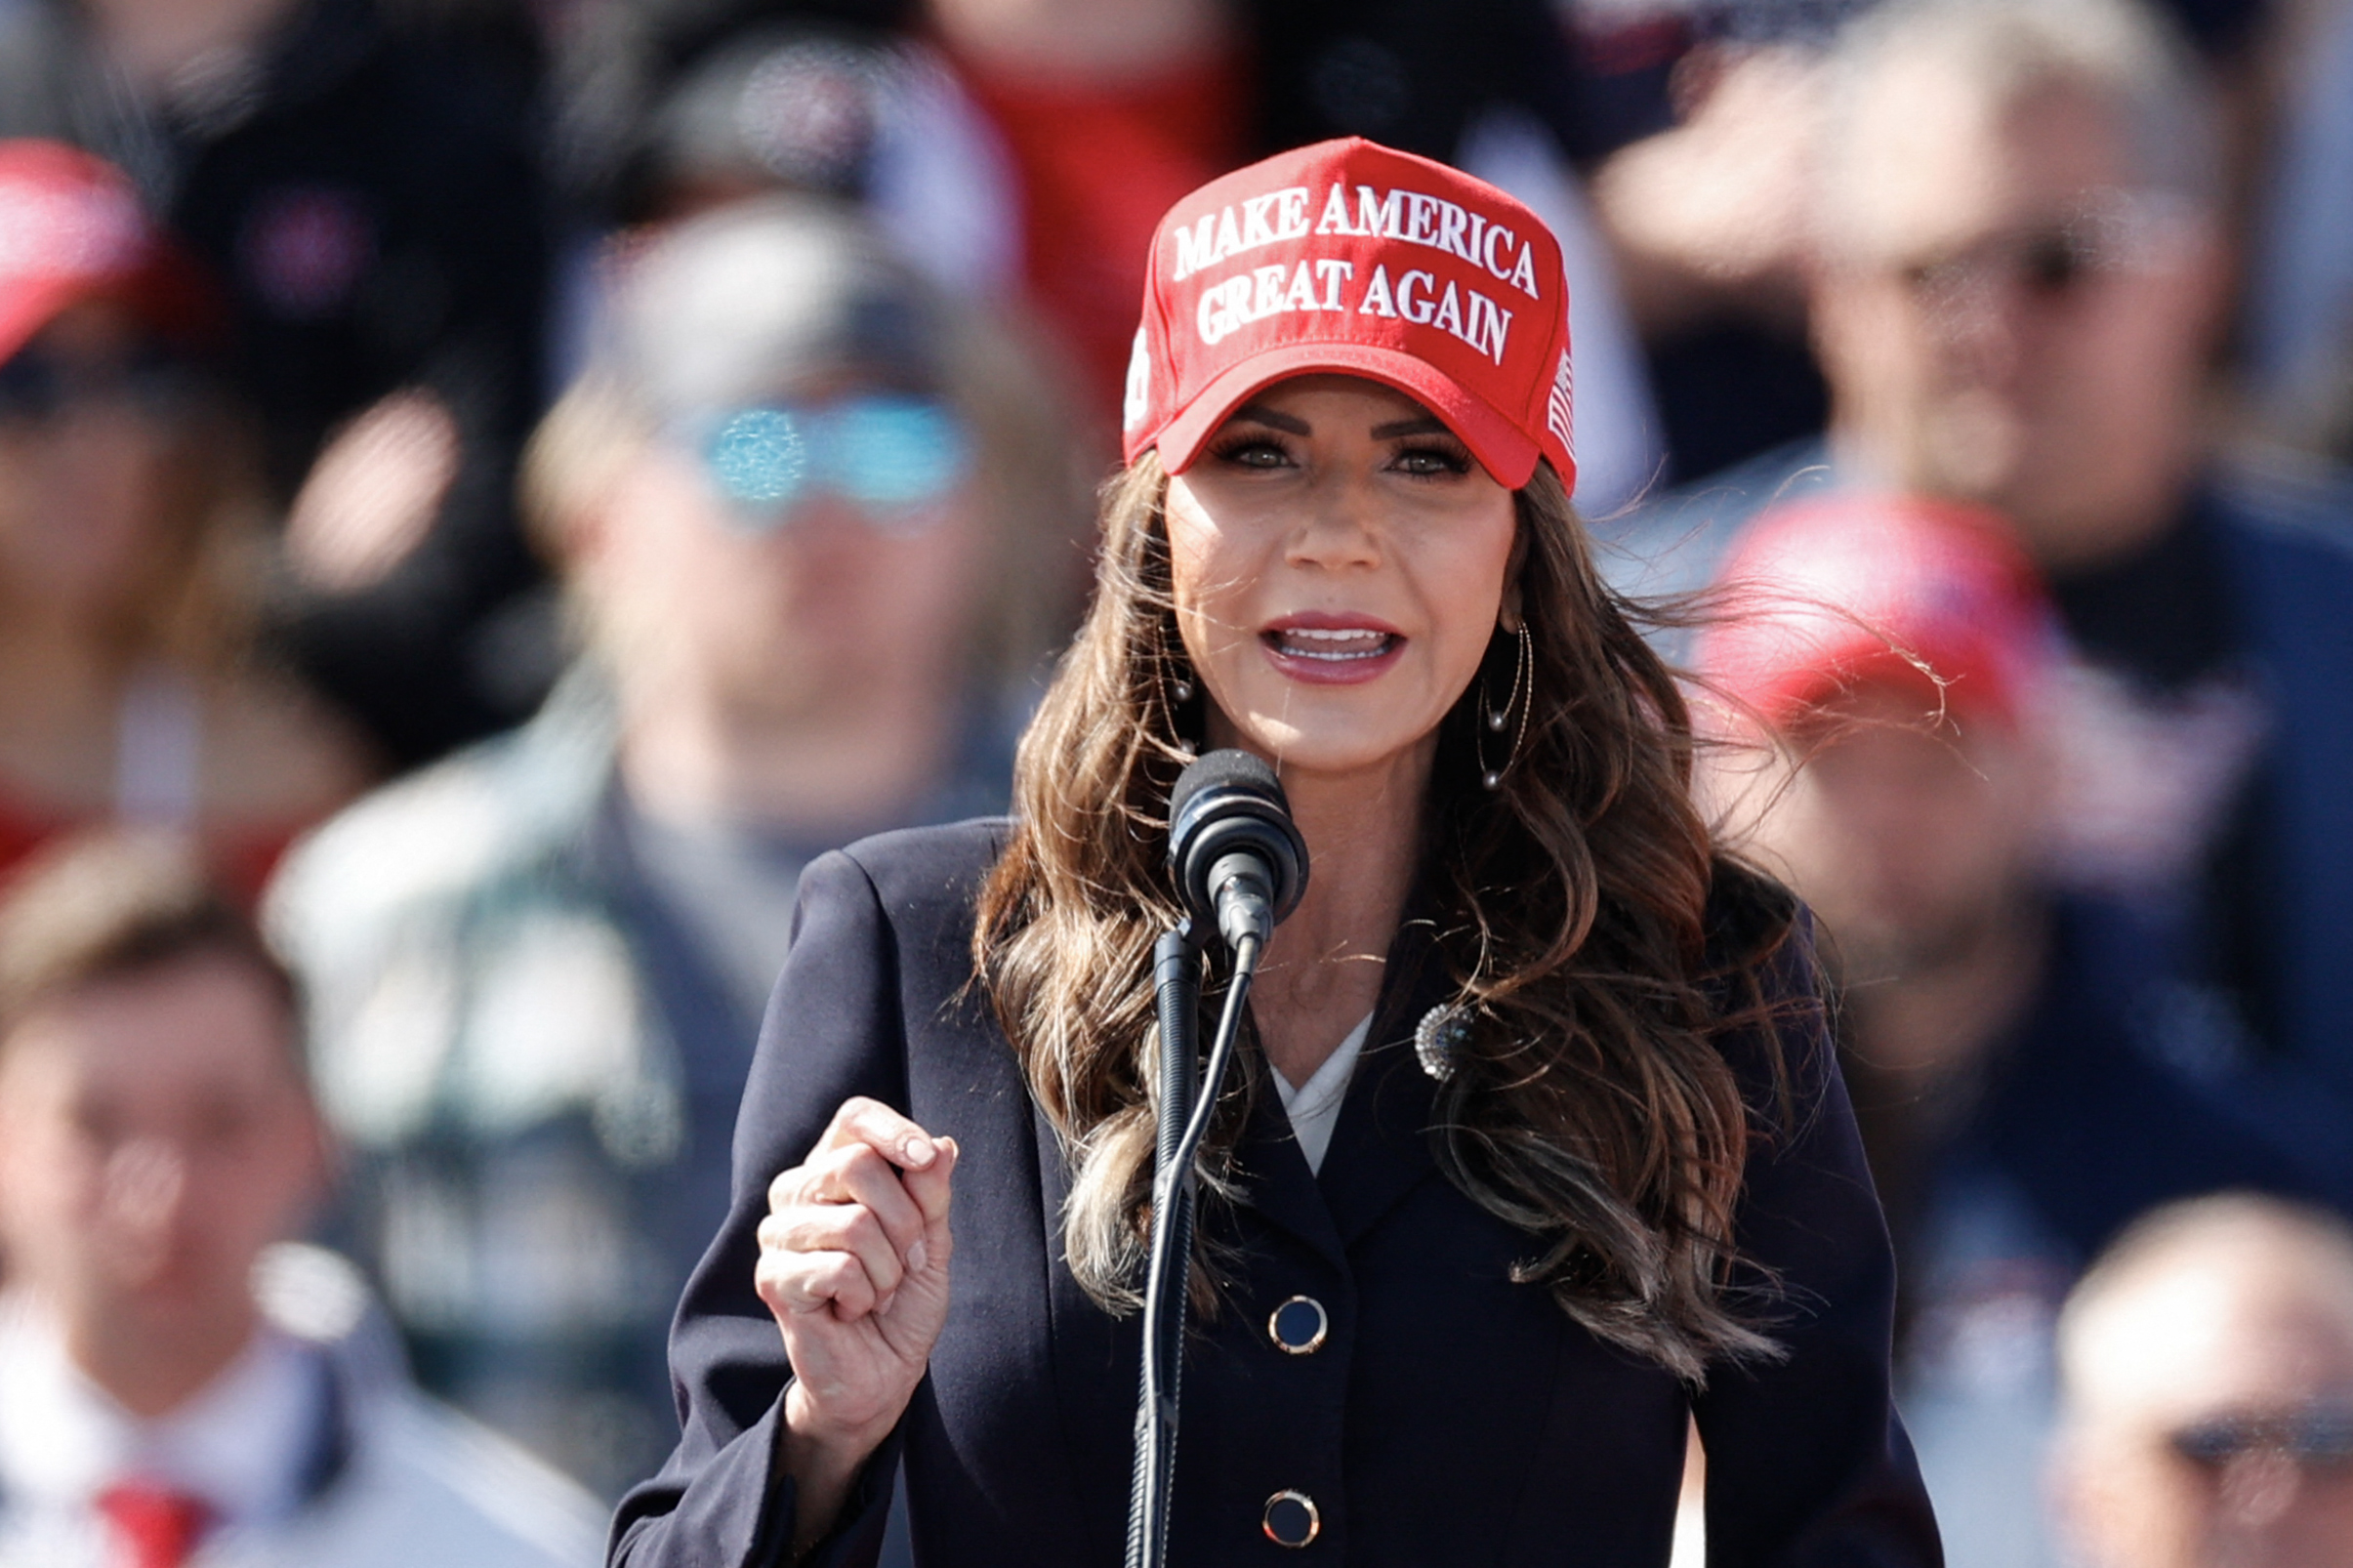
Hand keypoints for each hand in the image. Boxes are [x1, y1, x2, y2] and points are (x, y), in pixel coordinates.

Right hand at [758, 1098, 957, 1471]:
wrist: (883, 1374)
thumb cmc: (904, 1301)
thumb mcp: (932, 1240)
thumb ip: (931, 1193)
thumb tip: (942, 1145)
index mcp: (832, 1168)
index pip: (853, 1117)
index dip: (894, 1130)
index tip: (926, 1159)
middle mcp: (796, 1191)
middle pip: (857, 1164)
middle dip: (906, 1220)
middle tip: (909, 1260)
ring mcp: (778, 1234)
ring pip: (853, 1222)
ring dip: (888, 1267)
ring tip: (880, 1291)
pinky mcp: (773, 1278)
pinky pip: (839, 1268)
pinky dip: (865, 1294)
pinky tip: (853, 1309)